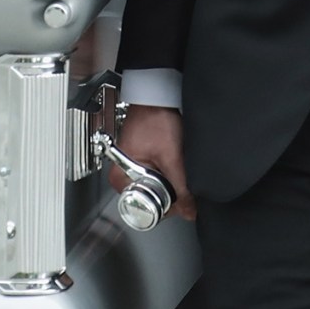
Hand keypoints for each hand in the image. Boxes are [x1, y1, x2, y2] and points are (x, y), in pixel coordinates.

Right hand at [112, 103, 194, 221]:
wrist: (156, 98)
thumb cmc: (154, 119)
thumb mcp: (171, 157)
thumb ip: (181, 187)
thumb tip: (189, 211)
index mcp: (120, 177)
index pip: (145, 206)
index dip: (167, 207)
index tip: (182, 202)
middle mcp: (121, 174)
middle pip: (151, 198)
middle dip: (170, 195)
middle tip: (182, 182)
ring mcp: (130, 168)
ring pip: (155, 188)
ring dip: (170, 184)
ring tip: (176, 167)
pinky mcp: (140, 161)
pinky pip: (155, 177)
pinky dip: (167, 175)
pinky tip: (174, 165)